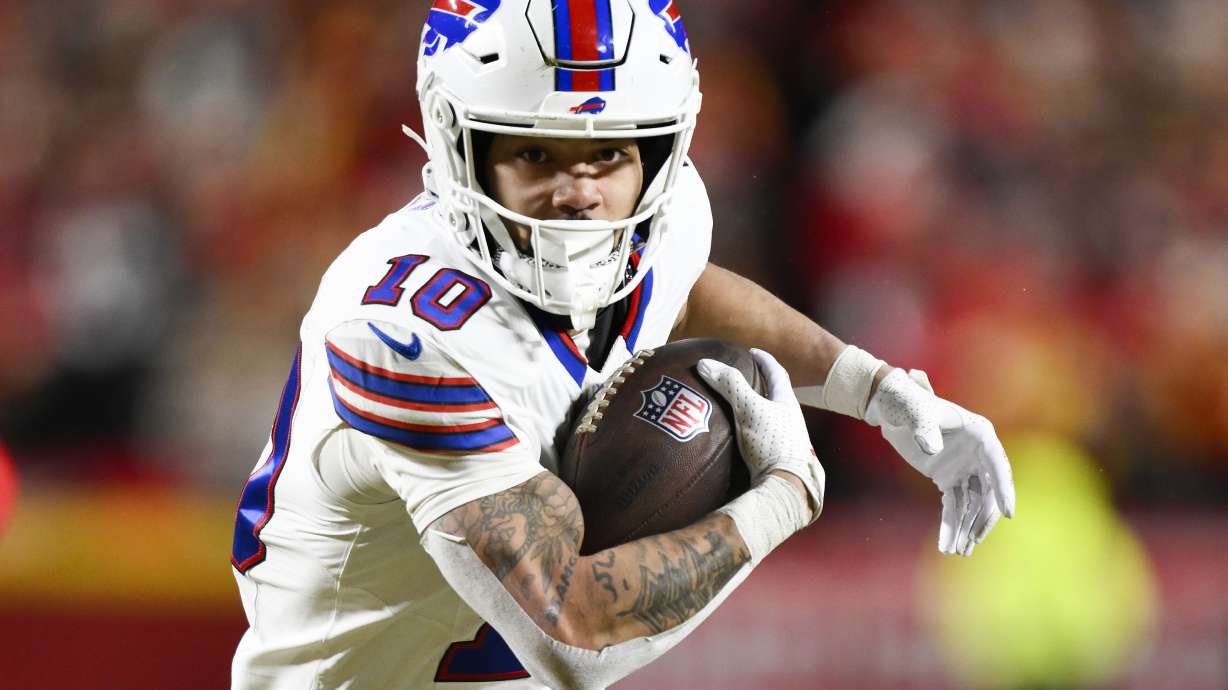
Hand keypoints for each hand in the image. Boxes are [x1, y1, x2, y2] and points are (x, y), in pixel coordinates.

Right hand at [697, 349, 824, 516]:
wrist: (786, 487)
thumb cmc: (772, 444)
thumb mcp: (749, 409)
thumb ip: (729, 385)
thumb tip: (705, 363)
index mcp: (787, 403)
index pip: (777, 373)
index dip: (764, 360)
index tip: (752, 352)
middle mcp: (790, 420)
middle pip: (774, 395)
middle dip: (758, 385)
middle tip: (739, 377)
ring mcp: (784, 441)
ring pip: (768, 418)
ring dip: (752, 410)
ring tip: (731, 407)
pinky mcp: (775, 459)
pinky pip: (760, 438)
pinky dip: (747, 432)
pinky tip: (733, 439)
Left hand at [866, 369, 1015, 555]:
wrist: (891, 408)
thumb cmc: (907, 402)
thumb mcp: (915, 410)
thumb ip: (924, 427)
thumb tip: (933, 449)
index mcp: (980, 433)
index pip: (998, 465)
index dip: (1004, 489)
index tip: (1008, 513)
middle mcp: (978, 454)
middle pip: (988, 491)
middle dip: (981, 518)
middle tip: (972, 541)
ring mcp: (964, 468)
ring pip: (971, 504)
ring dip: (965, 527)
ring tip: (957, 551)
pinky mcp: (948, 479)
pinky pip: (954, 506)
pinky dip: (950, 524)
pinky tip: (946, 544)